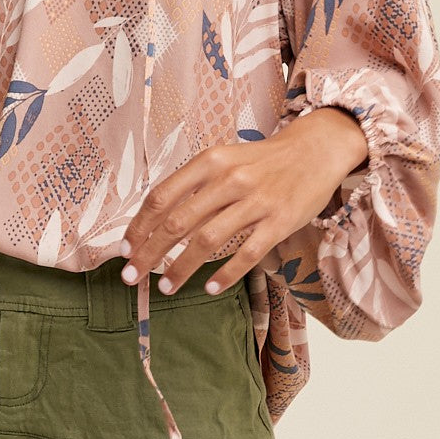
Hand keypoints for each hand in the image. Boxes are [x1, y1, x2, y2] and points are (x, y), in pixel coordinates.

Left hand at [119, 106, 368, 296]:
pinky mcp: (279, 221)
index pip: (162, 197)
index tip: (125, 249)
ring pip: (207, 240)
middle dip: (149, 253)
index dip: (140, 226)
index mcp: (210, 161)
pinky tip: (209, 287)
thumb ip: (194, 185)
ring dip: (181, 268)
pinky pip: (247, 253)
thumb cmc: (262, 161)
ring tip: (165, 286)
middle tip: (132, 276)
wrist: (314, 151)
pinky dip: (225, 274)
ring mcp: (256, 201)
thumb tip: (156, 220)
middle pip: (178, 222)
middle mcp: (230, 179)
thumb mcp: (224, 159)